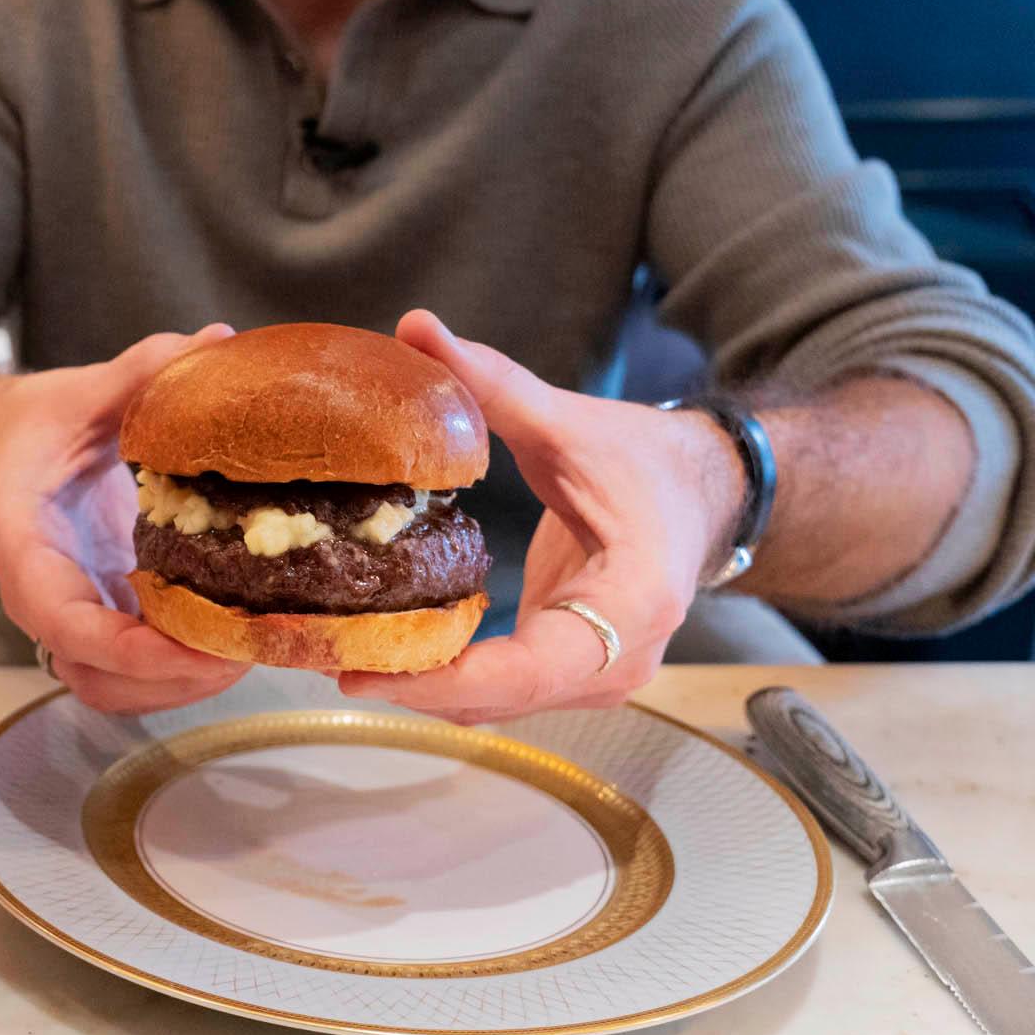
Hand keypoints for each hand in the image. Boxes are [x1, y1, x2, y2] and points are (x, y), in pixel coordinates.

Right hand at [0, 325, 249, 713]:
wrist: (13, 447)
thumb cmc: (43, 423)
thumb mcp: (85, 390)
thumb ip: (143, 368)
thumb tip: (218, 339)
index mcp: (19, 538)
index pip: (58, 616)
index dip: (121, 646)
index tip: (185, 649)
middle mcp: (37, 592)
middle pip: (87, 670)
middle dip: (164, 679)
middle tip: (239, 653)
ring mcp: (67, 614)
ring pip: (105, 687)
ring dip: (173, 688)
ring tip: (244, 655)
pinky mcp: (96, 621)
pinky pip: (126, 674)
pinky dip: (174, 676)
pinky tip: (229, 646)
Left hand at [339, 311, 744, 721]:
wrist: (704, 490)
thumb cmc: (647, 459)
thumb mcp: (568, 421)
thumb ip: (493, 383)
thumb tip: (417, 328)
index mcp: (633, 601)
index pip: (532, 671)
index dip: (448, 681)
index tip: (372, 674)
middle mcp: (622, 656)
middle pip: (506, 700)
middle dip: (417, 690)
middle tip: (330, 664)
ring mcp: (603, 674)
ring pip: (503, 706)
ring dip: (426, 691)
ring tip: (342, 660)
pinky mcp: (577, 671)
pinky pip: (507, 691)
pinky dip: (449, 680)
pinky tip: (388, 657)